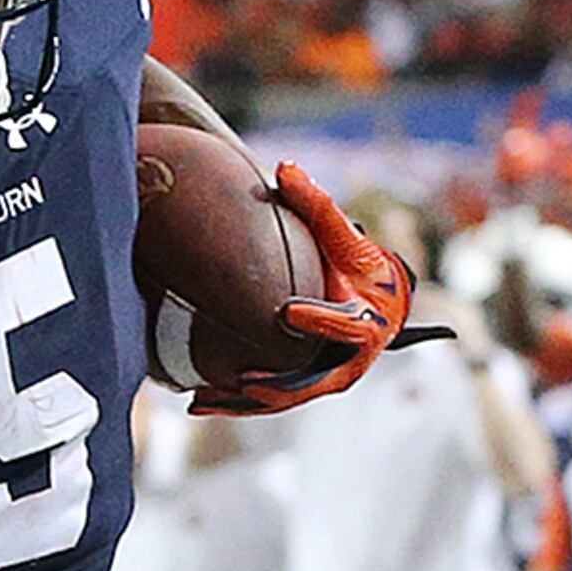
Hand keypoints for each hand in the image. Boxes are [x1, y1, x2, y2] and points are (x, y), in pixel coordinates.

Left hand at [191, 164, 419, 414]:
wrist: (374, 299)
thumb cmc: (359, 265)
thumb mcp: (343, 237)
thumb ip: (317, 207)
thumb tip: (285, 168)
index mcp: (369, 323)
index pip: (348, 326)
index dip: (321, 318)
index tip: (288, 312)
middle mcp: (352, 360)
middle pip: (315, 380)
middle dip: (279, 384)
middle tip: (243, 378)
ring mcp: (328, 378)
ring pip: (287, 398)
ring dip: (244, 402)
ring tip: (202, 400)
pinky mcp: (305, 386)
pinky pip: (271, 400)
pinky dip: (236, 402)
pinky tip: (197, 402)